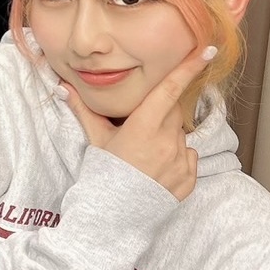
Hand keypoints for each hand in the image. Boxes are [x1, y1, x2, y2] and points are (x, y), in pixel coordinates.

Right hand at [61, 51, 202, 201]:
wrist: (112, 218)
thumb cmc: (103, 174)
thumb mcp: (95, 139)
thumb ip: (82, 109)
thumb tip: (62, 86)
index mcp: (143, 126)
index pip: (170, 89)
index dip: (189, 68)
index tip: (207, 51)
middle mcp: (166, 142)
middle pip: (174, 112)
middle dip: (162, 113)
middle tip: (141, 129)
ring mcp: (179, 162)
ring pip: (180, 135)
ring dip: (168, 138)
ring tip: (146, 156)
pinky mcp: (188, 180)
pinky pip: (188, 158)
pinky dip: (177, 158)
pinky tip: (156, 170)